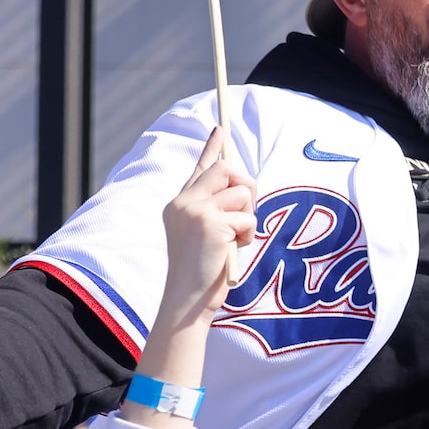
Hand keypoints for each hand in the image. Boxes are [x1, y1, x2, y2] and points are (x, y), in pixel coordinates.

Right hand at [156, 129, 256, 326]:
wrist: (186, 300)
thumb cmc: (200, 272)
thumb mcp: (203, 235)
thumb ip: (214, 211)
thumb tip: (240, 190)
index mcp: (180, 203)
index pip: (200, 167)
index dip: (213, 147)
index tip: (221, 129)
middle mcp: (184, 201)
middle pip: (228, 170)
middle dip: (247, 189)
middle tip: (244, 216)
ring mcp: (195, 210)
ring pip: (243, 193)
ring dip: (248, 218)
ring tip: (233, 240)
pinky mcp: (211, 223)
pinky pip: (248, 218)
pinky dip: (248, 235)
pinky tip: (232, 249)